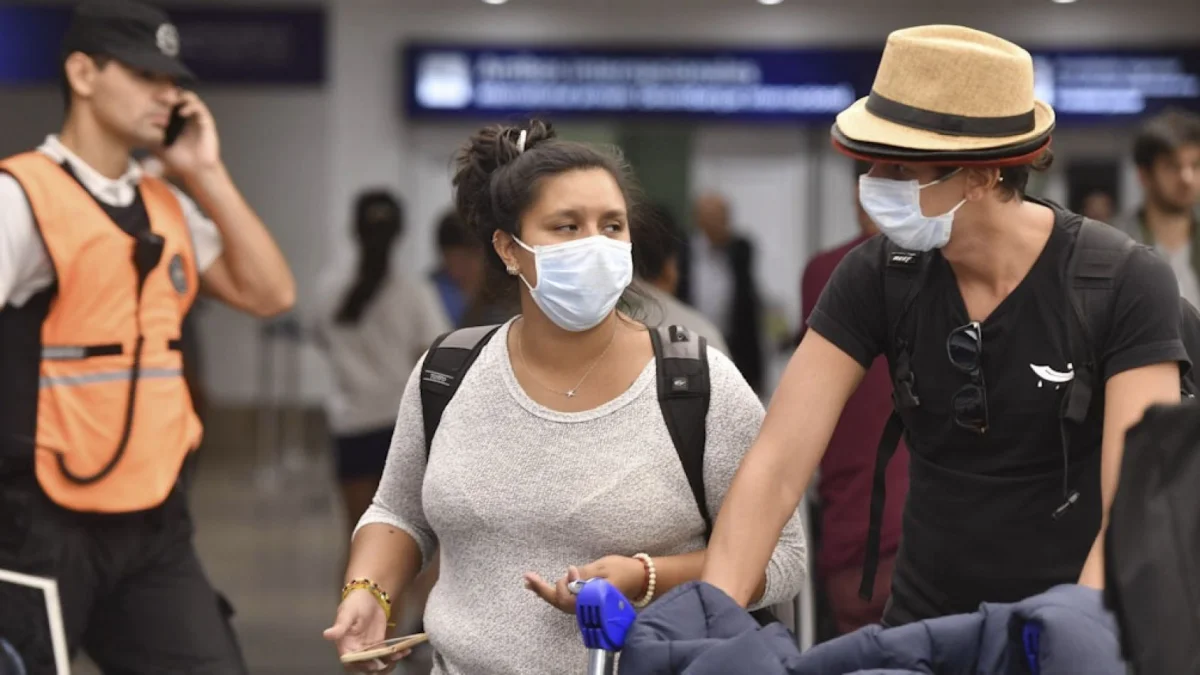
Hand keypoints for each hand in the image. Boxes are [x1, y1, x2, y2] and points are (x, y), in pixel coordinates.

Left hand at [156, 90, 221, 177]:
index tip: (150, 100)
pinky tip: (181, 112)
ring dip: (180, 96)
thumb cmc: (179, 160)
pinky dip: (190, 106)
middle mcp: (187, 116)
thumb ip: (149, 138)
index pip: (168, 101)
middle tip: (159, 98)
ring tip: (171, 101)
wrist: (195, 170)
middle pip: (179, 94)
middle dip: (169, 93)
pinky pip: (200, 108)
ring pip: (190, 97)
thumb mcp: (158, 147)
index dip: (160, 97)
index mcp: (175, 120)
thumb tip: (140, 127)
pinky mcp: (206, 122)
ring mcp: (197, 118)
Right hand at [323, 590, 409, 672]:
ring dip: (389, 661)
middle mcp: (356, 650)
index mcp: (345, 645)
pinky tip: (405, 650)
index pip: (350, 661)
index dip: (360, 664)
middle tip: (390, 659)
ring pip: (377, 661)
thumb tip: (326, 635)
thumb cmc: (354, 603)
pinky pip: (386, 654)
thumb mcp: (347, 613)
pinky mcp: (379, 645)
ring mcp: (368, 648)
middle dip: (377, 665)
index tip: (372, 663)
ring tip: (400, 654)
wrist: (369, 596)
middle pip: (365, 664)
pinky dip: (396, 654)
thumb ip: (339, 626)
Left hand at [524, 556, 646, 613]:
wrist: (640, 579)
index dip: (565, 585)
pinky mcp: (586, 602)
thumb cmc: (624, 570)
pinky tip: (542, 589)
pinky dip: (552, 594)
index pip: (570, 599)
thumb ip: (585, 573)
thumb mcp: (604, 567)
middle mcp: (587, 606)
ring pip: (561, 603)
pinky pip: (566, 601)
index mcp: (593, 598)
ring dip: (544, 592)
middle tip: (528, 577)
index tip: (571, 569)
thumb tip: (569, 573)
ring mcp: (586, 606)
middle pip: (560, 602)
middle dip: (543, 590)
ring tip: (529, 581)